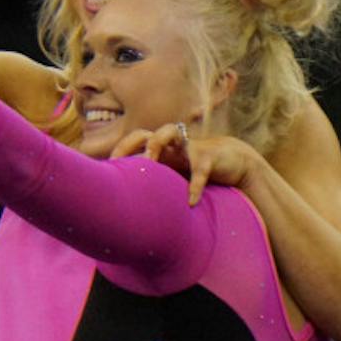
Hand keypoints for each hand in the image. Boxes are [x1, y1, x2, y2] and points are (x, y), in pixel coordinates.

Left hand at [110, 125, 261, 205]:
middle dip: (130, 144)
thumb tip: (132, 209)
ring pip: (170, 131)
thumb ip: (157, 185)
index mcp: (161, 151)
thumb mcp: (175, 178)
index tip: (107, 168)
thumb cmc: (196, 172)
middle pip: (144, 133)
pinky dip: (194, 186)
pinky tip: (190, 202)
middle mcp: (171, 145)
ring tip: (150, 162)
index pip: (133, 143)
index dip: (119, 152)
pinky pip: (200, 169)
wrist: (234, 162)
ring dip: (156, 144)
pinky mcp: (209, 157)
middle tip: (121, 163)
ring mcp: (190, 147)